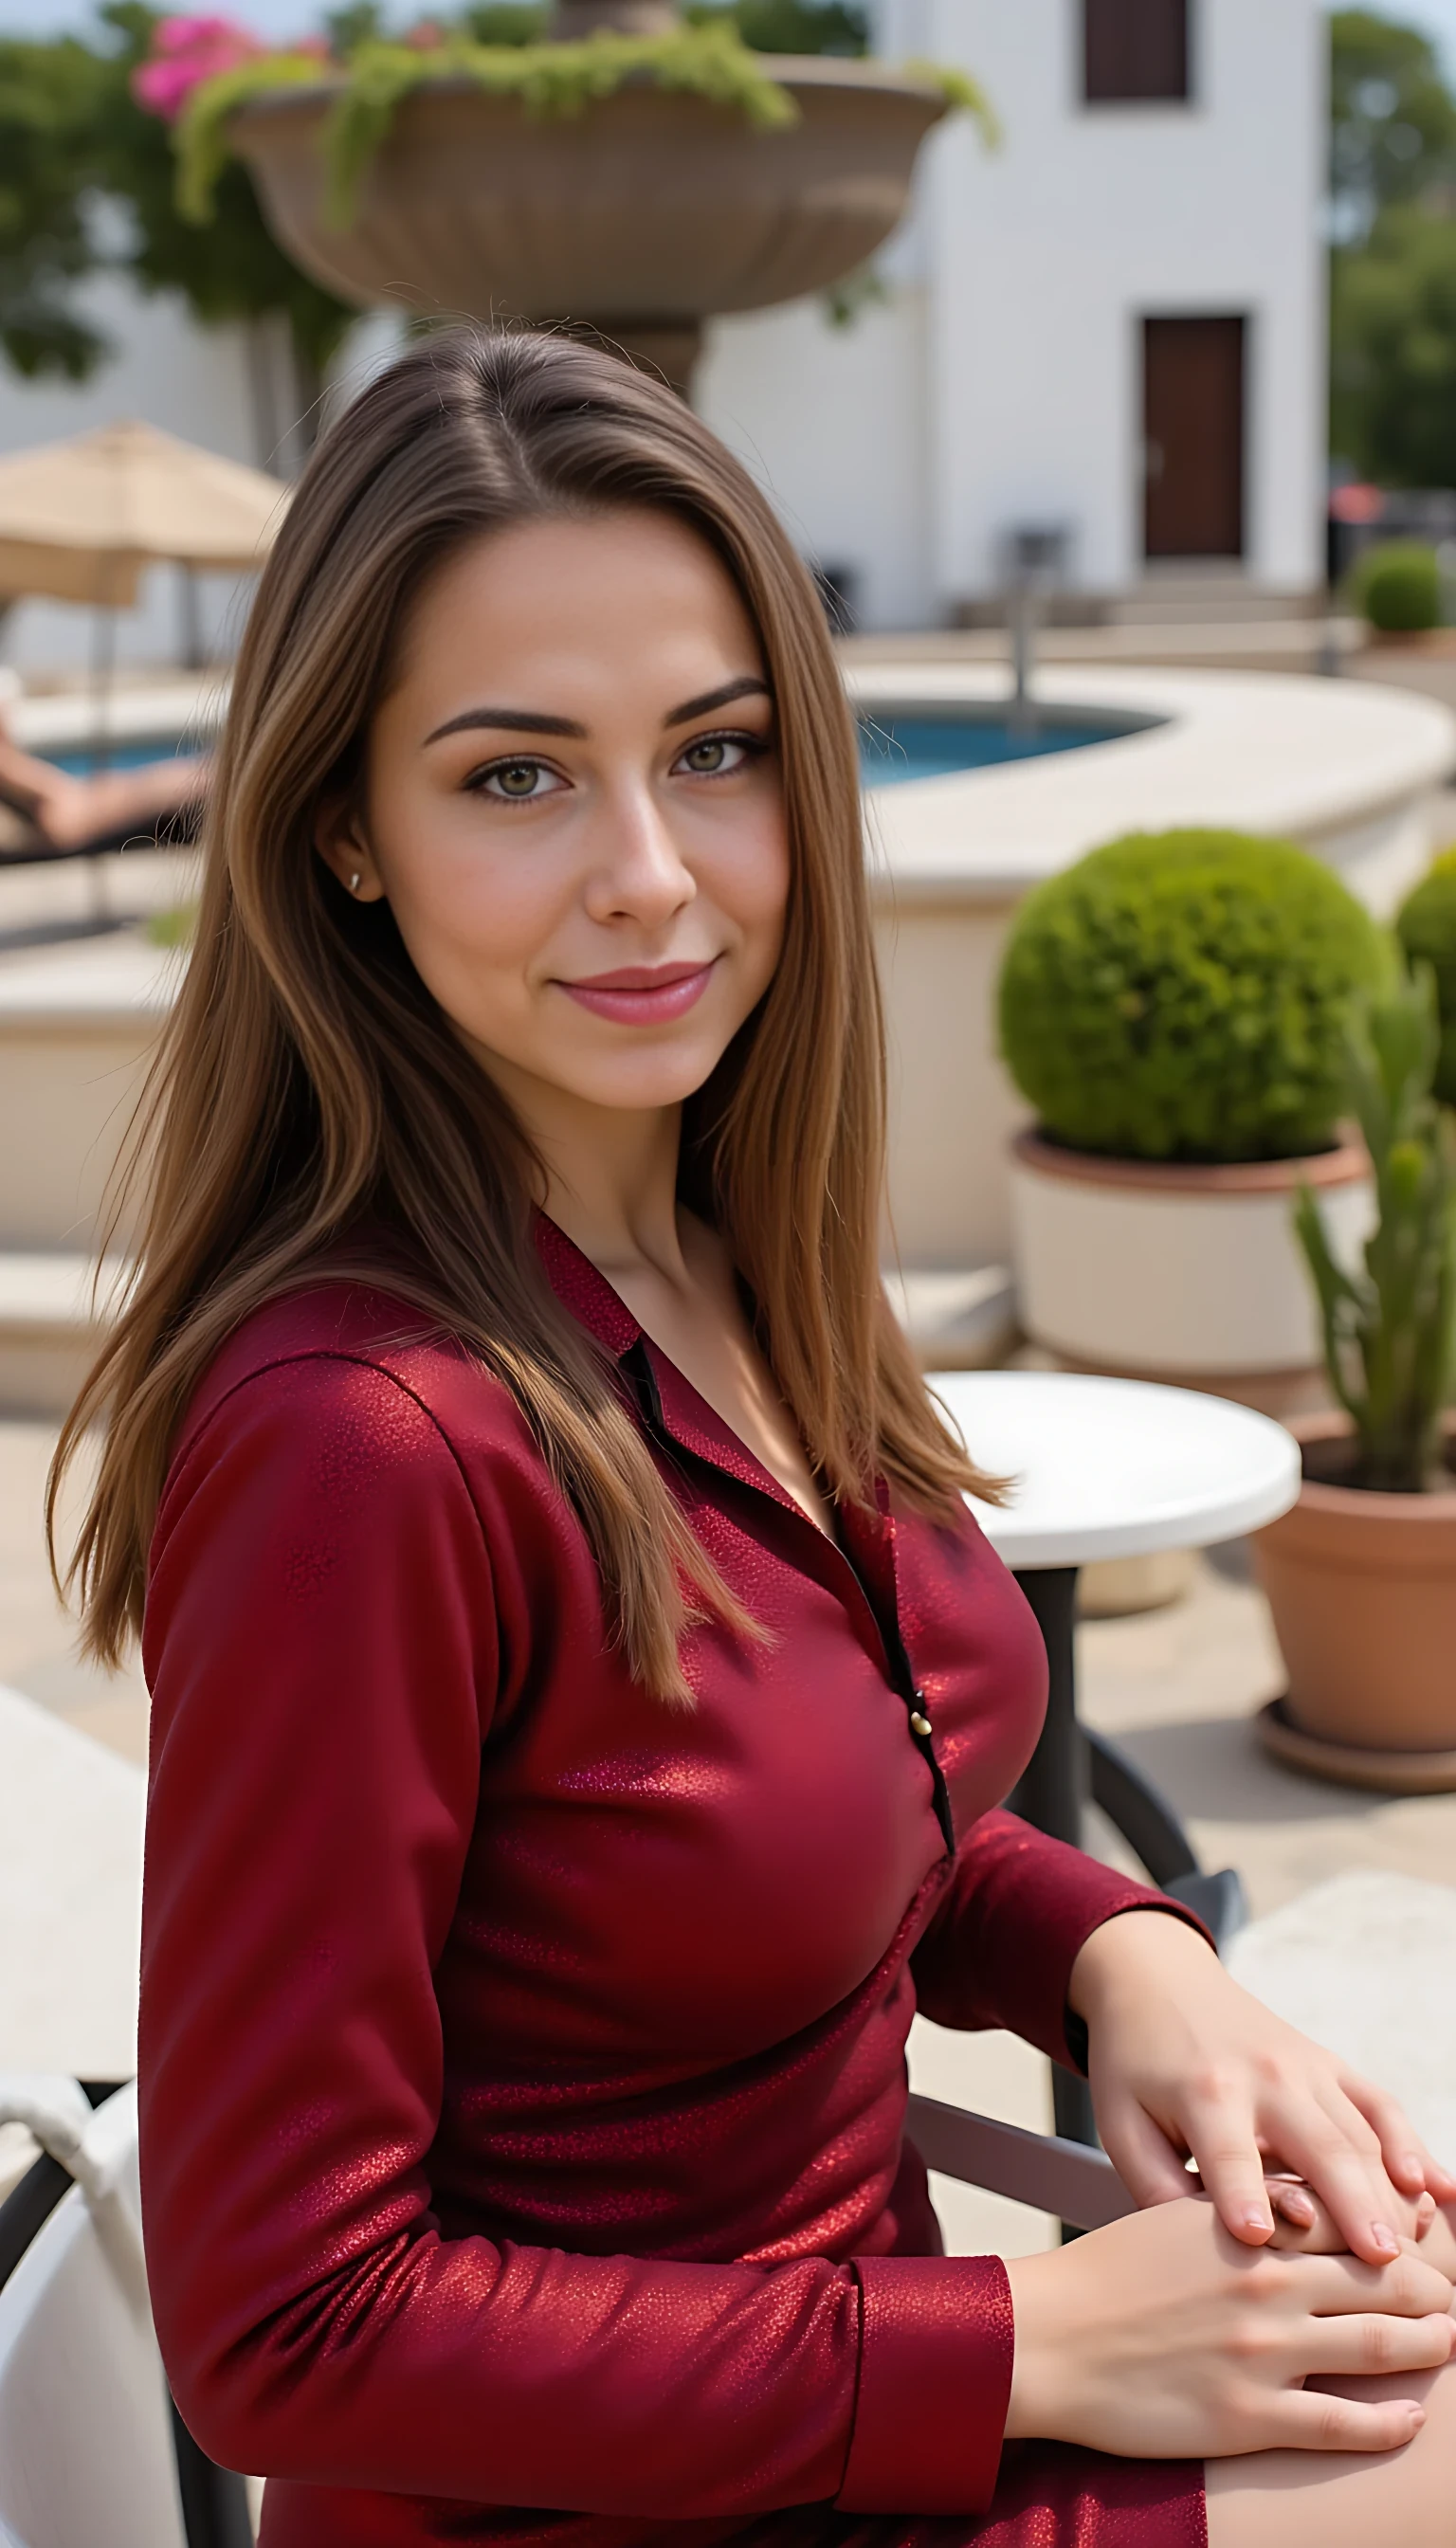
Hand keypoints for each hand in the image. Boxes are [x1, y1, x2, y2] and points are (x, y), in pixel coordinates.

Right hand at [1004, 2195, 1454, 2458]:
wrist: (1047, 2339)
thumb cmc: (1109, 2274)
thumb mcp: (1179, 2213)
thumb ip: (1246, 2209)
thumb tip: (1309, 2205)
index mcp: (1248, 2229)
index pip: (1350, 2221)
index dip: (1399, 2232)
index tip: (1424, 2239)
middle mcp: (1266, 2284)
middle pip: (1381, 2282)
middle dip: (1430, 2290)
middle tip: (1455, 2297)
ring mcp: (1262, 2353)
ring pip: (1377, 2347)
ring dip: (1427, 2346)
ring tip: (1449, 2343)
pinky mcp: (1247, 2418)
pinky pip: (1341, 2423)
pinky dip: (1389, 2421)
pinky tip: (1412, 2416)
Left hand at [1069, 1910, 1455, 2266]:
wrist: (1159, 1982)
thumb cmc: (1136, 2067)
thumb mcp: (1121, 2120)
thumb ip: (1152, 2183)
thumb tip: (1193, 2250)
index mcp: (1205, 2089)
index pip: (1227, 2151)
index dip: (1241, 2193)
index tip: (1260, 2239)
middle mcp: (1265, 2074)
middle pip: (1317, 2144)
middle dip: (1351, 2203)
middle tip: (1382, 2264)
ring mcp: (1307, 2066)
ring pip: (1360, 2133)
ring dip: (1390, 2192)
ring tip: (1411, 2250)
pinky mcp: (1331, 2065)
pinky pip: (1381, 2106)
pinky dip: (1413, 2147)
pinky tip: (1439, 2191)